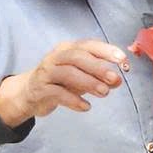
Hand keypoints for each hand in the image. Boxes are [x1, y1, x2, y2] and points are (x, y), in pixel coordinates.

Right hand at [0, 39, 127, 125]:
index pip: (88, 45)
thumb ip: (99, 77)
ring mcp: (47, 72)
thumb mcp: (81, 76)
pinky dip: (73, 100)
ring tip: (104, 93)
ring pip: (68, 73)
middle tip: (115, 78)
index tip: (122, 60)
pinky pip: (57, 93)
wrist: (29, 93)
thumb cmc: (59, 81)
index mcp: (68, 49)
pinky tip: (86, 107)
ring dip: (88, 82)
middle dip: (98, 67)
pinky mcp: (41, 89)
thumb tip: (118, 80)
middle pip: (77, 57)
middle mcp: (56, 57)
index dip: (106, 50)